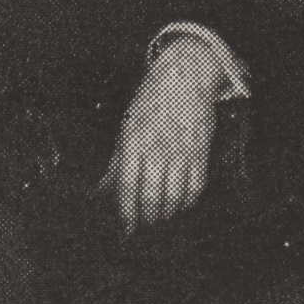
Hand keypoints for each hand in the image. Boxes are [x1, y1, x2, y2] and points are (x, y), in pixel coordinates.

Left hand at [101, 36, 225, 232]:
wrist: (186, 75)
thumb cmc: (151, 101)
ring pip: (176, 195)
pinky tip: (181, 204)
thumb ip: (117, 161)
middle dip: (147, 218)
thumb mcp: (127, 126)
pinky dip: (188, 200)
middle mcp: (158, 147)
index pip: (129, 186)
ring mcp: (182, 149)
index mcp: (134, 140)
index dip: (127, 212)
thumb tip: (102, 190)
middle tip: (144, 227)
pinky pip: (196, 185)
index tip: (125, 228)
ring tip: (161, 218)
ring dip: (167, 213)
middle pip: (153, 196)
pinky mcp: (201, 150)